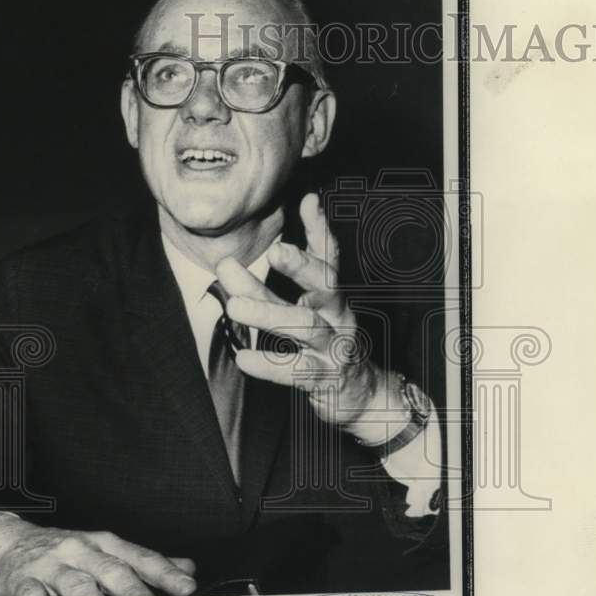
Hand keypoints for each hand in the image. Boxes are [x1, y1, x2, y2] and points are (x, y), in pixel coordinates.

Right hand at [0, 513, 195, 595]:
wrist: (9, 541)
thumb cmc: (68, 552)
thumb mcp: (106, 550)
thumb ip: (144, 563)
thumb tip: (189, 568)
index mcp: (105, 545)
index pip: (140, 558)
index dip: (165, 573)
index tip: (188, 588)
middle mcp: (82, 551)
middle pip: (112, 571)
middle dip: (134, 593)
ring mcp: (51, 565)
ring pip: (76, 585)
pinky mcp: (21, 582)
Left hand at [216, 193, 398, 438]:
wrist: (362, 394)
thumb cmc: (330, 342)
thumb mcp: (315, 305)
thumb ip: (294, 271)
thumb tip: (264, 235)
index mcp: (334, 295)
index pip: (330, 256)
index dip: (320, 228)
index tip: (308, 201)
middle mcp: (339, 316)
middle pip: (325, 286)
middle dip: (301, 266)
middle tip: (273, 249)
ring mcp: (335, 347)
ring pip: (306, 326)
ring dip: (270, 314)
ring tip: (233, 306)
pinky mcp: (325, 378)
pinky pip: (297, 371)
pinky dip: (269, 364)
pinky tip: (243, 358)